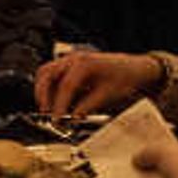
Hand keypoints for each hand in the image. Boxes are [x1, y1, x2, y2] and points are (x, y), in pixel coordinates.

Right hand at [35, 48, 162, 117]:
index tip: (56, 118)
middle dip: (43, 95)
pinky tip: (53, 97)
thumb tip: (73, 116)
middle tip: (45, 112)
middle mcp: (75, 58)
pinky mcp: (71, 64)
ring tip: (46, 106)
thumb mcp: (108, 95)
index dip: (58, 104)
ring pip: (46, 71)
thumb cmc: (125, 77)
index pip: (65, 86)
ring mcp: (72, 59)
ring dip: (43, 89)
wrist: (135, 68)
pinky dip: (48, 84)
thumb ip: (88, 106)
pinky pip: (52, 71)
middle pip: (47, 74)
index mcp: (84, 64)